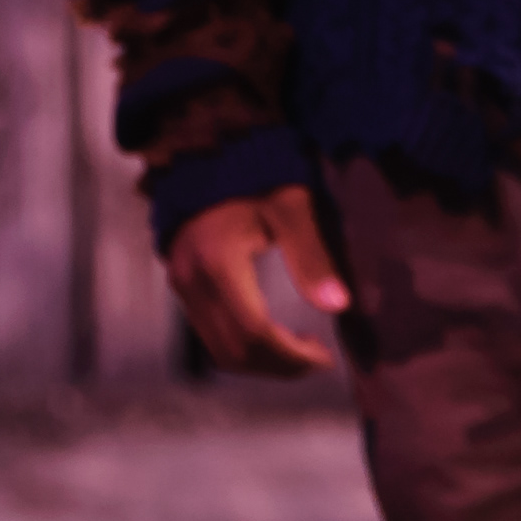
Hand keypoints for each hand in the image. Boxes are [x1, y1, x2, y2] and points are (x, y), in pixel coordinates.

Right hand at [166, 186, 350, 375]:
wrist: (212, 155)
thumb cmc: (258, 176)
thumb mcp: (292, 208)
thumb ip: (312, 257)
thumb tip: (339, 305)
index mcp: (218, 262)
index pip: (254, 332)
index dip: (292, 355)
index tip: (325, 356)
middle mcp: (191, 280)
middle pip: (235, 350)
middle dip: (280, 365)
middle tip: (317, 358)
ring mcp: (182, 286)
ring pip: (220, 350)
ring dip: (261, 362)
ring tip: (299, 351)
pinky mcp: (182, 287)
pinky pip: (211, 336)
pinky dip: (243, 347)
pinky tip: (273, 334)